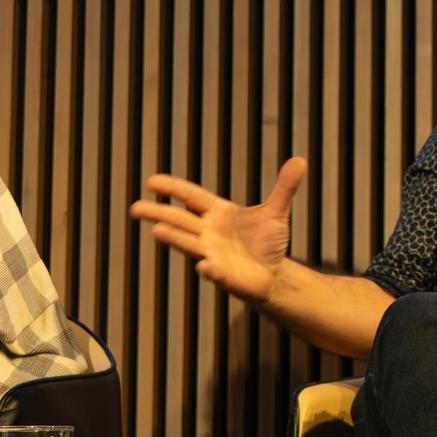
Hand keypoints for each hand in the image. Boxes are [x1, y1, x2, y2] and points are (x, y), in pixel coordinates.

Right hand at [130, 158, 306, 303]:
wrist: (273, 274)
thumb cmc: (266, 242)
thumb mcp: (276, 212)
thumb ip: (284, 187)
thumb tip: (300, 161)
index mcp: (217, 213)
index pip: (191, 197)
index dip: (173, 188)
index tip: (152, 181)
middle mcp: (208, 232)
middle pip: (179, 220)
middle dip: (158, 213)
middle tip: (136, 208)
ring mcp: (212, 254)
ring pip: (189, 244)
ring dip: (174, 238)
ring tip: (157, 231)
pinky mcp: (223, 275)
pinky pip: (213, 272)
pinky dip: (209, 269)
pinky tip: (204, 266)